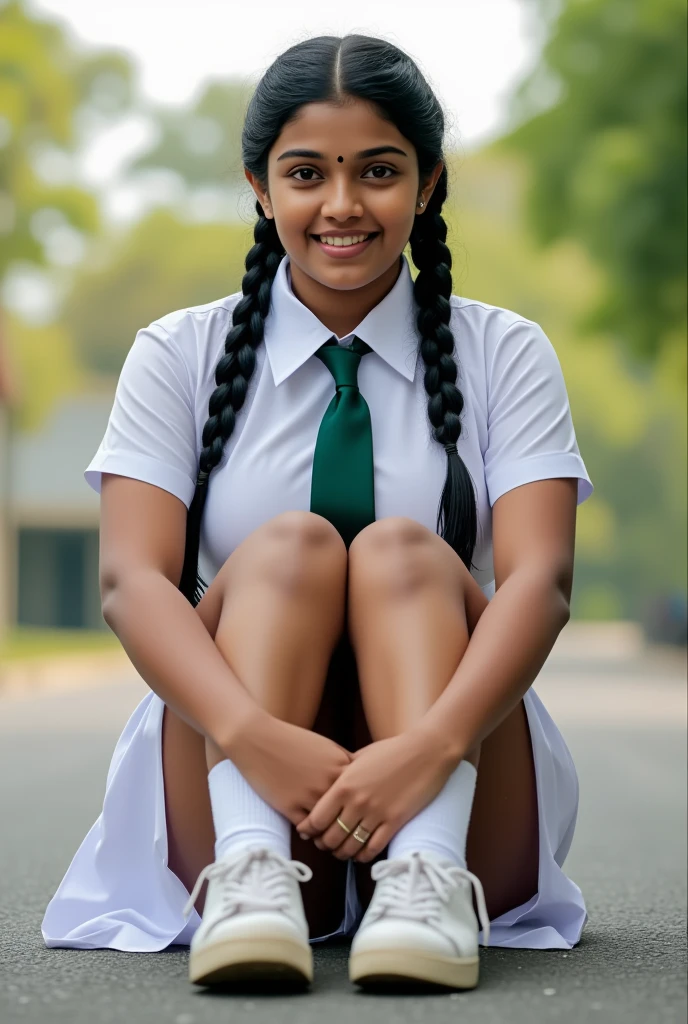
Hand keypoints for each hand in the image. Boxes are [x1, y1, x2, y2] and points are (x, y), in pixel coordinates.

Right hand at [225, 710, 353, 828]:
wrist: (256, 738)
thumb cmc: (291, 739)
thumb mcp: (324, 745)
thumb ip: (342, 761)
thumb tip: (356, 779)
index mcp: (340, 764)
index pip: (360, 791)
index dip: (359, 803)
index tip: (357, 810)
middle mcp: (328, 781)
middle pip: (347, 811)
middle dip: (347, 823)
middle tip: (345, 831)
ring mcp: (309, 794)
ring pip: (328, 824)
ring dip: (327, 832)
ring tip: (326, 837)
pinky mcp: (290, 805)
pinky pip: (307, 827)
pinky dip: (308, 831)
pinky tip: (307, 831)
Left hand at [295, 727, 457, 862]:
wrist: (426, 751)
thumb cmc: (392, 750)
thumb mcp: (360, 757)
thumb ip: (342, 772)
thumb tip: (326, 783)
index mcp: (344, 784)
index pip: (316, 819)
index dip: (309, 830)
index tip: (308, 833)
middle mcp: (357, 801)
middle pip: (330, 837)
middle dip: (324, 844)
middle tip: (324, 844)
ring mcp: (377, 813)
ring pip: (350, 846)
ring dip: (342, 853)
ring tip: (341, 851)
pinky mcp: (395, 822)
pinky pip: (373, 848)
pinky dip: (363, 856)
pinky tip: (360, 854)